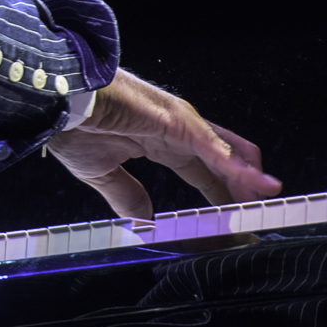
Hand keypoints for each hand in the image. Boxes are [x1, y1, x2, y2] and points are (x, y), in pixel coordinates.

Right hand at [46, 69, 276, 220]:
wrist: (57, 103)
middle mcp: (176, 130)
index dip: (222, 197)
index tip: (236, 223)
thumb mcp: (103, 174)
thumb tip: (144, 221)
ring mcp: (180, 123)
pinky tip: (252, 184)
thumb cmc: (73, 125)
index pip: (203, 173)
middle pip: (224, 163)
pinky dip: (235, 166)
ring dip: (249, 180)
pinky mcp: (176, 119)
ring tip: (268, 202)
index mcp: (160, 141)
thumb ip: (127, 196)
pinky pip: (213, 146)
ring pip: (227, 152)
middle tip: (259, 220)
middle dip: (243, 191)